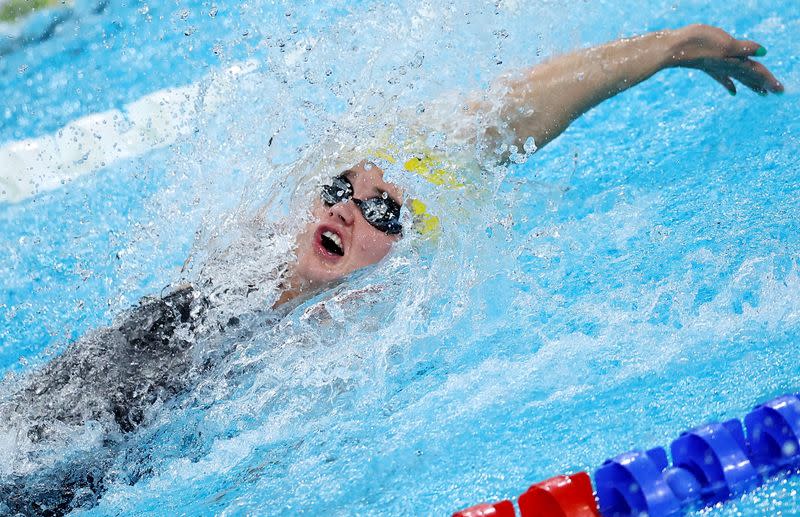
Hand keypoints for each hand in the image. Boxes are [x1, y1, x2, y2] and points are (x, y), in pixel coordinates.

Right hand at [667, 24, 783, 95]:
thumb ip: (743, 49)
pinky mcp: (708, 64)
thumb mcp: (723, 45)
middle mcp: (726, 66)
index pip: (755, 71)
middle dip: (763, 84)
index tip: (779, 90)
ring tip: (762, 93)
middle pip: (749, 75)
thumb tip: (763, 52)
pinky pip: (723, 76)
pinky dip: (730, 84)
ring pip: (738, 77)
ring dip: (750, 84)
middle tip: (777, 93)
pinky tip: (733, 92)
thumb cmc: (697, 44)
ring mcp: (716, 66)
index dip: (768, 79)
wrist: (672, 48)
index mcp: (732, 61)